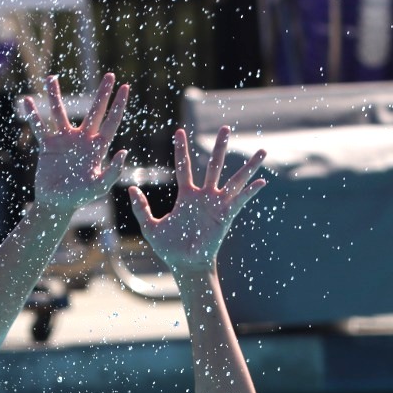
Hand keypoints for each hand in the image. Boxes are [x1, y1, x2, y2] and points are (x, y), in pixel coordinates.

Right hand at [19, 73, 129, 214]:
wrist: (55, 204)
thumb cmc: (79, 197)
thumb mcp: (99, 187)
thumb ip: (112, 171)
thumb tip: (124, 151)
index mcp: (96, 147)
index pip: (111, 121)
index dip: (119, 104)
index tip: (125, 86)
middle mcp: (82, 139)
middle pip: (94, 111)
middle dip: (102, 93)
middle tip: (110, 74)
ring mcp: (64, 140)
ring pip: (60, 112)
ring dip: (55, 95)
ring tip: (50, 78)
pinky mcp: (47, 146)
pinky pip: (39, 127)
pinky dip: (33, 115)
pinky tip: (26, 101)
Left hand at [131, 126, 267, 276]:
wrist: (185, 264)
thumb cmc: (169, 248)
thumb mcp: (150, 226)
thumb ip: (140, 208)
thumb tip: (130, 188)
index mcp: (186, 195)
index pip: (184, 167)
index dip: (181, 150)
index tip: (179, 131)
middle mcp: (204, 196)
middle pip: (214, 165)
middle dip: (220, 147)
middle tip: (226, 128)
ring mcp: (217, 205)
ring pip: (234, 180)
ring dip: (248, 166)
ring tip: (262, 152)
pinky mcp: (226, 216)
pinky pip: (240, 201)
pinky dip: (251, 191)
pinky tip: (262, 181)